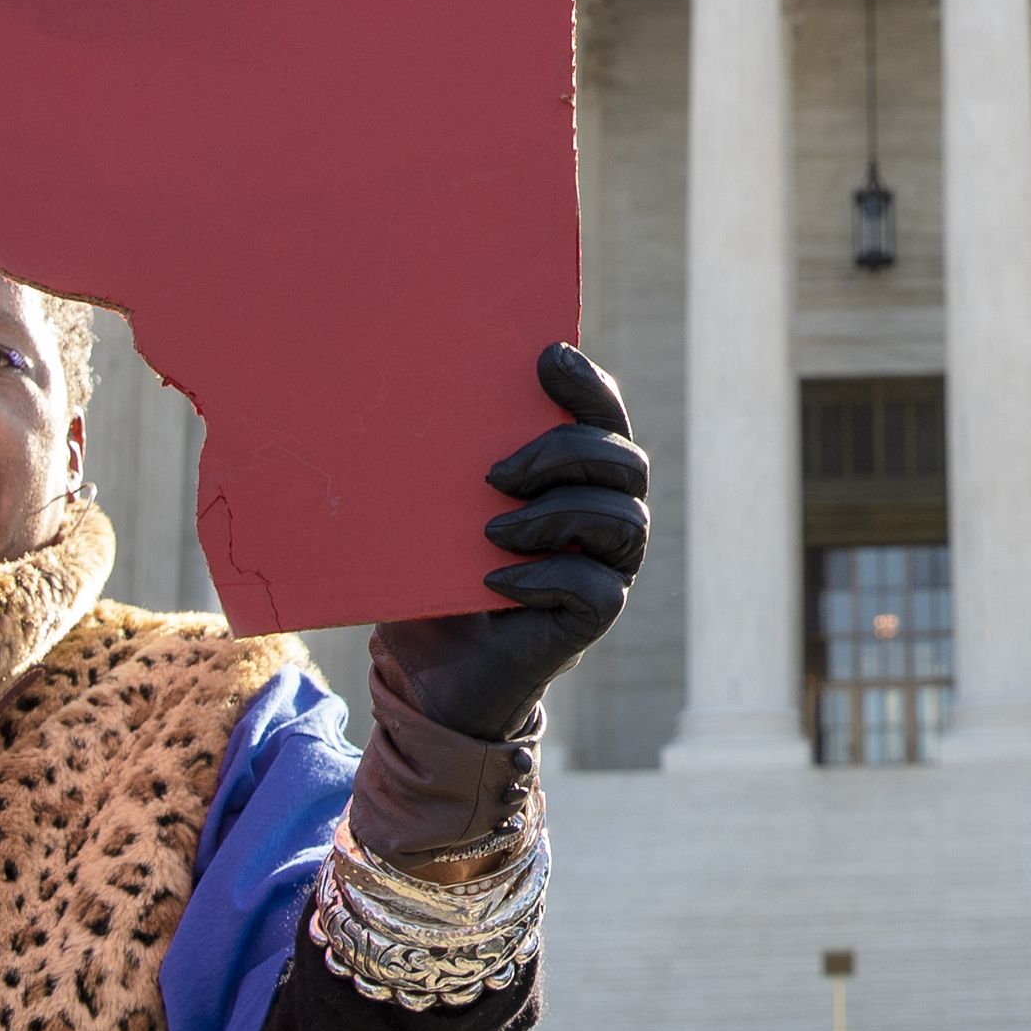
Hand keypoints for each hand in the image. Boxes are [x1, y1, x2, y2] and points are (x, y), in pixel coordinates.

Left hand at [372, 344, 650, 745]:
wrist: (431, 673)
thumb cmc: (434, 578)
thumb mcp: (436, 511)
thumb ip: (445, 464)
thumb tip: (405, 396)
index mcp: (575, 475)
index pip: (603, 417)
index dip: (589, 385)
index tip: (547, 358)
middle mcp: (604, 516)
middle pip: (625, 461)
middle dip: (564, 453)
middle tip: (494, 474)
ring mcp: (606, 568)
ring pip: (625, 519)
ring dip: (555, 515)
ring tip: (492, 531)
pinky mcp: (593, 618)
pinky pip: (597, 588)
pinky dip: (544, 577)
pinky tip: (493, 583)